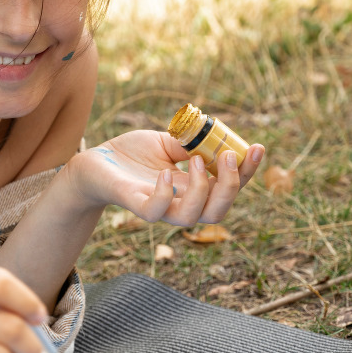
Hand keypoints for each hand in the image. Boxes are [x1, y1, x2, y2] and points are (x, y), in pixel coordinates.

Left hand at [69, 130, 264, 225]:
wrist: (93, 163)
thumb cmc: (130, 155)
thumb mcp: (166, 141)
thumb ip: (189, 141)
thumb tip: (214, 134)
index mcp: (192, 188)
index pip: (228, 188)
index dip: (247, 172)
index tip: (259, 148)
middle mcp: (179, 202)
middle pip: (218, 211)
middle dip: (233, 186)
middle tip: (230, 156)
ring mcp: (157, 206)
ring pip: (191, 219)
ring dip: (202, 190)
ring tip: (197, 161)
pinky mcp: (134, 204)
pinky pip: (155, 212)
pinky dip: (164, 195)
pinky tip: (165, 174)